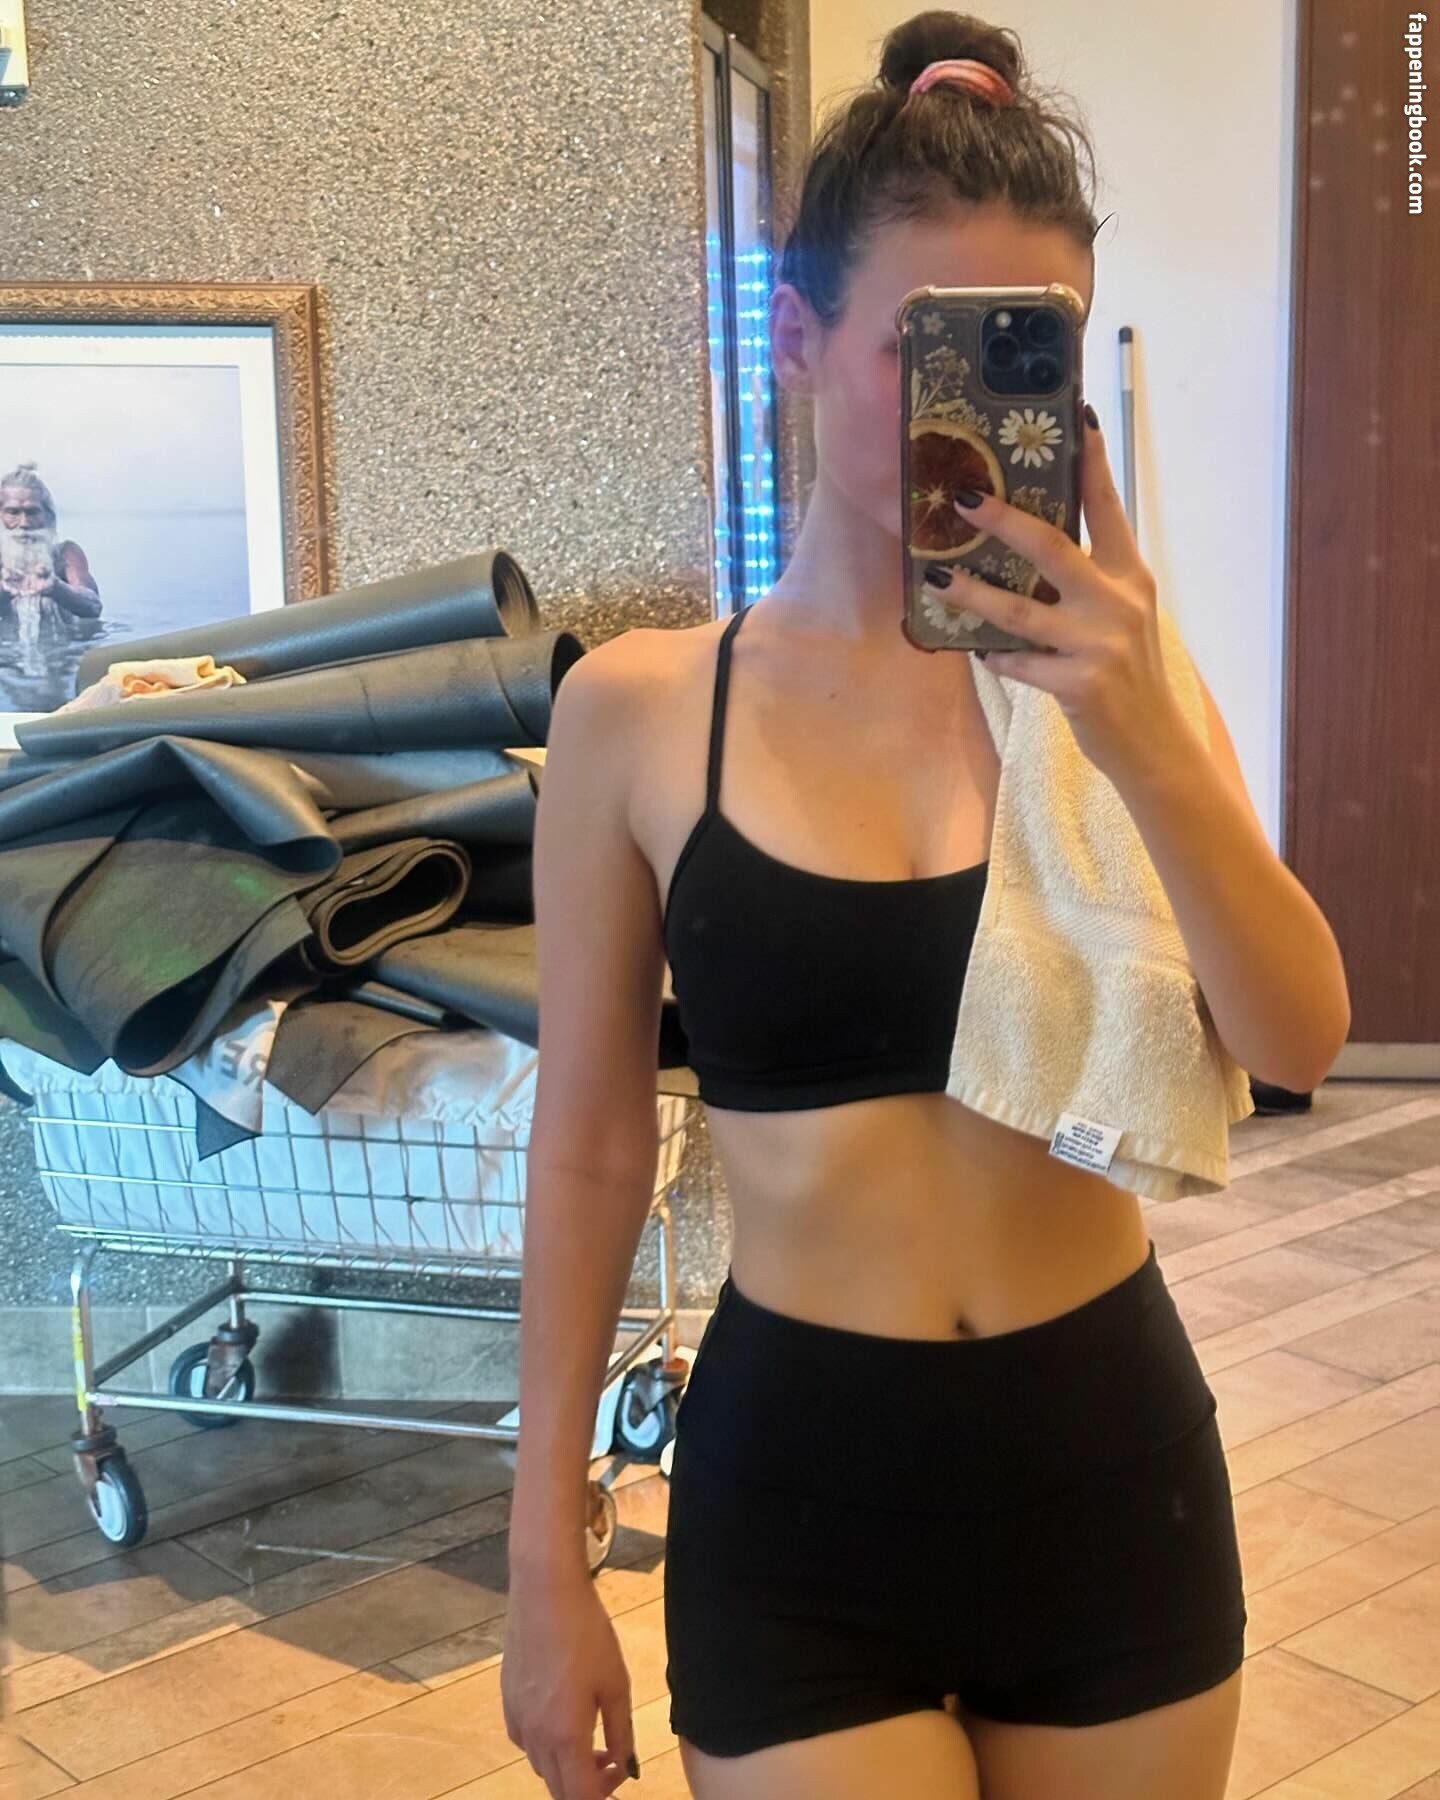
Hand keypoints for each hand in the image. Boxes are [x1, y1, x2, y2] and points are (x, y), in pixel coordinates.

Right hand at [501, 1569, 638, 1797]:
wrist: (545, 1591)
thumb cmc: (587, 1633)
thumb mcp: (616, 1684)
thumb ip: (622, 1732)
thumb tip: (628, 1765)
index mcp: (566, 1736)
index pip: (580, 1797)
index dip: (604, 1796)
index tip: (621, 1777)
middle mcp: (535, 1737)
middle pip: (558, 1789)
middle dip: (588, 1785)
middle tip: (612, 1762)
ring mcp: (517, 1719)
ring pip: (542, 1766)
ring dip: (568, 1766)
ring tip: (593, 1740)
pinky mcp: (507, 1700)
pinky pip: (527, 1742)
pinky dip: (548, 1746)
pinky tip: (563, 1718)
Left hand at [948, 408, 1191, 784]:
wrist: (1154, 746)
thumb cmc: (1130, 676)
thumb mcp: (1123, 618)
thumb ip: (1090, 583)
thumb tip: (1032, 549)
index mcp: (1132, 577)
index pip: (1109, 508)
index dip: (1092, 463)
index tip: (1078, 417)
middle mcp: (1119, 602)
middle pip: (1053, 547)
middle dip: (1005, 521)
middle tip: (965, 499)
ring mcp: (1099, 644)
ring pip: (1021, 611)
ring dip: (974, 595)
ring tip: (940, 579)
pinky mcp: (1079, 684)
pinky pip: (1019, 663)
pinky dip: (997, 657)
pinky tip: (979, 652)